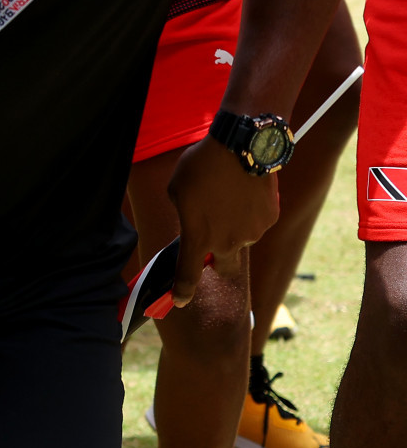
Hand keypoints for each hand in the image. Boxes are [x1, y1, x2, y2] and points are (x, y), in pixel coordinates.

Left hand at [167, 138, 278, 307]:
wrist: (241, 145)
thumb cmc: (200, 164)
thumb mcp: (177, 189)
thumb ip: (184, 214)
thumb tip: (195, 222)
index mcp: (198, 237)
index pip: (188, 275)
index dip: (182, 291)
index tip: (180, 301)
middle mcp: (227, 242)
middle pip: (222, 262)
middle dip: (216, 256)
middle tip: (212, 235)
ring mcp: (251, 233)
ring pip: (240, 237)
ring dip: (233, 224)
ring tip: (228, 193)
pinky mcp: (269, 220)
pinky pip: (256, 221)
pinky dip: (249, 211)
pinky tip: (245, 189)